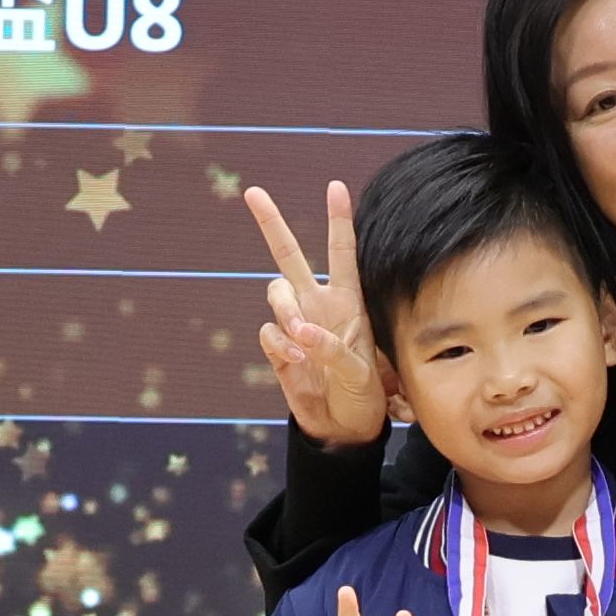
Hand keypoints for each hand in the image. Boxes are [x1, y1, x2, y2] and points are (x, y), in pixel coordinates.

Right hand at [243, 176, 390, 449]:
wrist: (341, 428)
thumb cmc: (362, 395)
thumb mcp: (359, 373)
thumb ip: (331, 348)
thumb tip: (299, 332)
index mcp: (348, 301)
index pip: (343, 252)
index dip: (339, 220)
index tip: (336, 186)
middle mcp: (318, 304)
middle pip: (289, 255)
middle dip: (271, 223)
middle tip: (253, 192)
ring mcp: (294, 324)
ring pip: (274, 292)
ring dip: (285, 308)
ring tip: (302, 335)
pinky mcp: (277, 347)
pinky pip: (268, 333)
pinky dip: (281, 345)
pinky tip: (298, 361)